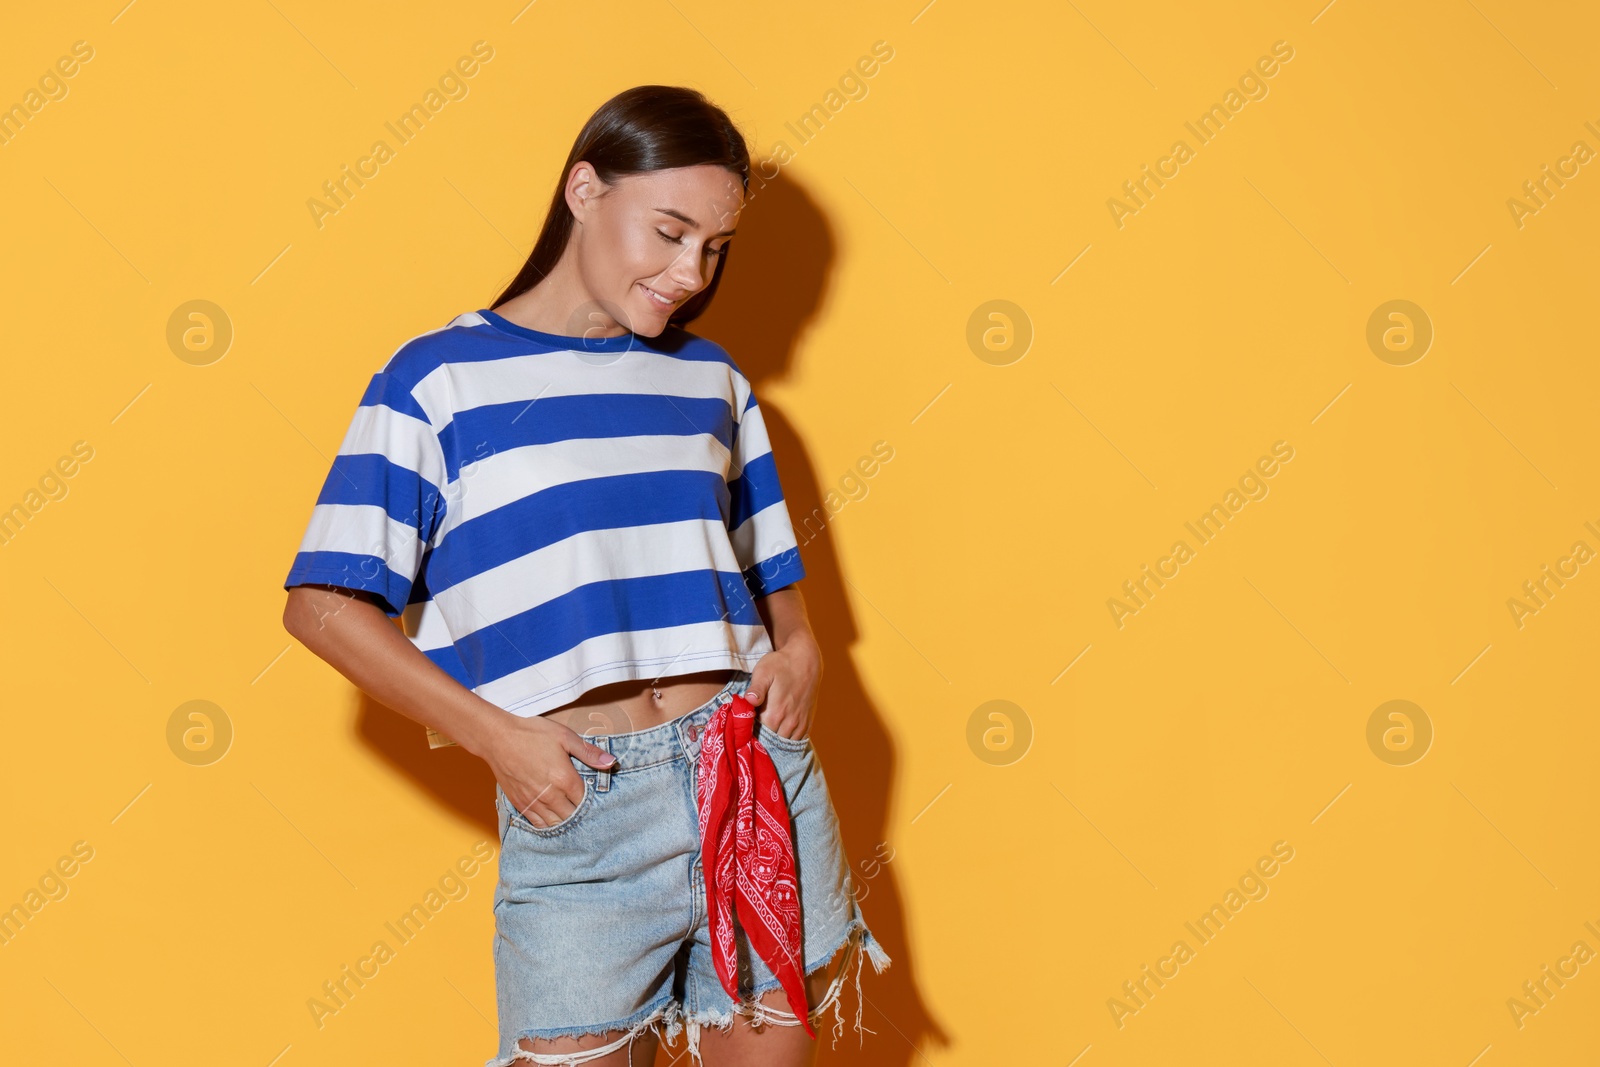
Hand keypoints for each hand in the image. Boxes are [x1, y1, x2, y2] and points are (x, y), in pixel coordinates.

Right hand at [488, 713, 616, 828]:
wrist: (497, 738)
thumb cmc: (532, 734)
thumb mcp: (564, 736)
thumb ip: (589, 752)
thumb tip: (611, 762)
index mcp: (564, 779)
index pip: (585, 801)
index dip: (591, 800)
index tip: (594, 795)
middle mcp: (550, 795)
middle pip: (572, 815)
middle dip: (580, 812)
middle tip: (583, 806)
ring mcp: (533, 802)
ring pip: (556, 823)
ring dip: (565, 821)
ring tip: (570, 814)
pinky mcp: (520, 804)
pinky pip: (538, 824)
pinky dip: (548, 824)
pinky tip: (553, 818)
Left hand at [745, 642, 821, 740]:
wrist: (806, 660)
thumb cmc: (781, 664)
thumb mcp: (764, 671)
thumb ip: (756, 689)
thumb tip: (748, 701)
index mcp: (775, 713)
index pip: (757, 736)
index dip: (748, 736)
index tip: (741, 734)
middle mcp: (789, 722)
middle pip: (770, 743)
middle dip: (760, 741)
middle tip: (751, 736)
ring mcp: (800, 723)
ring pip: (784, 743)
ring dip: (774, 743)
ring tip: (764, 737)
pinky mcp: (807, 721)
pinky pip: (797, 741)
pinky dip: (788, 741)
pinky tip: (779, 736)